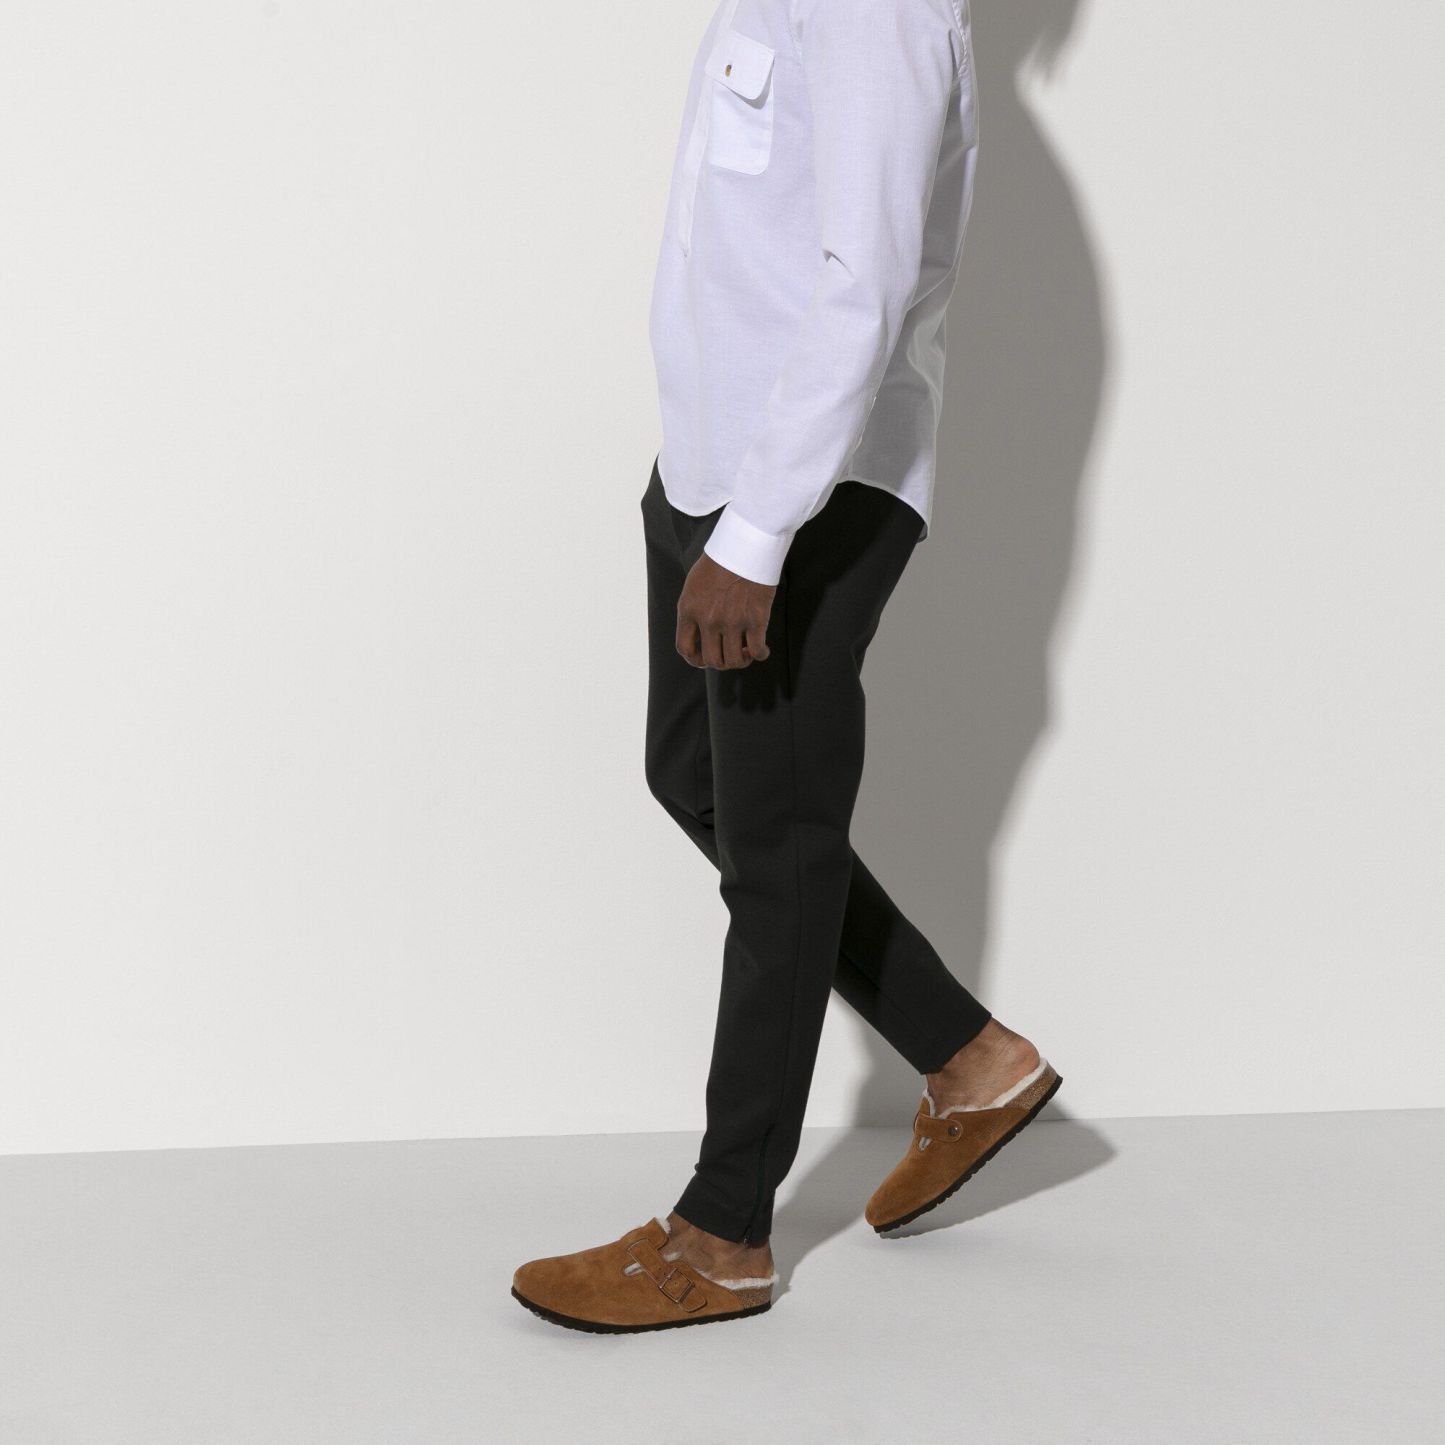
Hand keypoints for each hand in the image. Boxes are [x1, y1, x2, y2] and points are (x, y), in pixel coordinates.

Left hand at [675, 553, 775, 669]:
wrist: (745, 545)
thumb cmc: (720, 560)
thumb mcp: (694, 584)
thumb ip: (692, 609)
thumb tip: (697, 632)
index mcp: (689, 609)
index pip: (685, 648)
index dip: (694, 660)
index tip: (703, 660)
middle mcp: (708, 620)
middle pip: (711, 659)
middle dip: (720, 663)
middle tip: (728, 656)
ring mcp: (732, 622)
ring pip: (734, 660)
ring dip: (740, 661)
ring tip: (745, 653)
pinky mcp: (756, 620)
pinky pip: (757, 650)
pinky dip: (760, 655)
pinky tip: (762, 651)